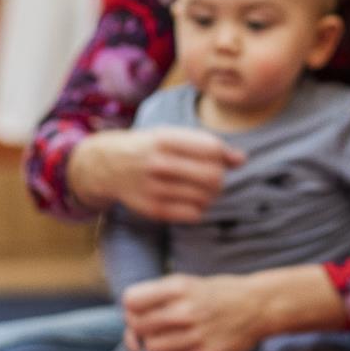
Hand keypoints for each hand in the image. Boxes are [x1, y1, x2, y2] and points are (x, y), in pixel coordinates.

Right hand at [71, 127, 245, 221]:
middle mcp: (158, 163)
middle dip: (220, 177)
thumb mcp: (173, 136)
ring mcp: (154, 188)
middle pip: (213, 176)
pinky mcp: (153, 210)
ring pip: (206, 197)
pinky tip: (191, 200)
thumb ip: (208, 146)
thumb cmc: (150, 148)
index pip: (212, 149)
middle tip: (213, 177)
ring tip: (202, 188)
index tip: (217, 157)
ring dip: (211, 194)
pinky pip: (194, 214)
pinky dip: (200, 208)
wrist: (107, 165)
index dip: (222, 155)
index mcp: (165, 139)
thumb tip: (242, 160)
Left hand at [121, 273, 267, 350]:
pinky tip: (189, 346)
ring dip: (159, 344)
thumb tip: (130, 340)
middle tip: (160, 324)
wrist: (258, 306)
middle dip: (142, 328)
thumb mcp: (185, 284)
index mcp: (179, 287)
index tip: (144, 310)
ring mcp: (197, 335)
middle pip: (138, 327)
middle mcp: (186, 311)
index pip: (131, 300)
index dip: (132, 307)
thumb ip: (153, 302)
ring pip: (153, 348)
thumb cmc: (213, 295)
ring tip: (176, 335)